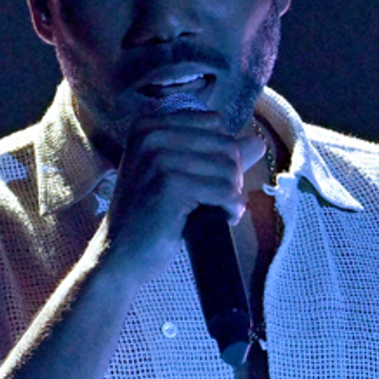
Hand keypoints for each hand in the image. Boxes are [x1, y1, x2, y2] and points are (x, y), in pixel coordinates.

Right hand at [101, 109, 266, 284]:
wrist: (119, 255)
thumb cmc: (150, 216)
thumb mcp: (178, 175)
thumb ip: (217, 155)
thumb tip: (258, 142)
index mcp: (150, 126)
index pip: (215, 123)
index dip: (223, 152)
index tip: (210, 179)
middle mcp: (151, 135)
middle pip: (226, 144)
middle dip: (231, 175)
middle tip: (217, 200)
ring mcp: (159, 159)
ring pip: (229, 168)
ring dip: (232, 194)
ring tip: (217, 211)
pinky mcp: (171, 186)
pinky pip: (225, 191)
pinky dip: (231, 209)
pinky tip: (220, 219)